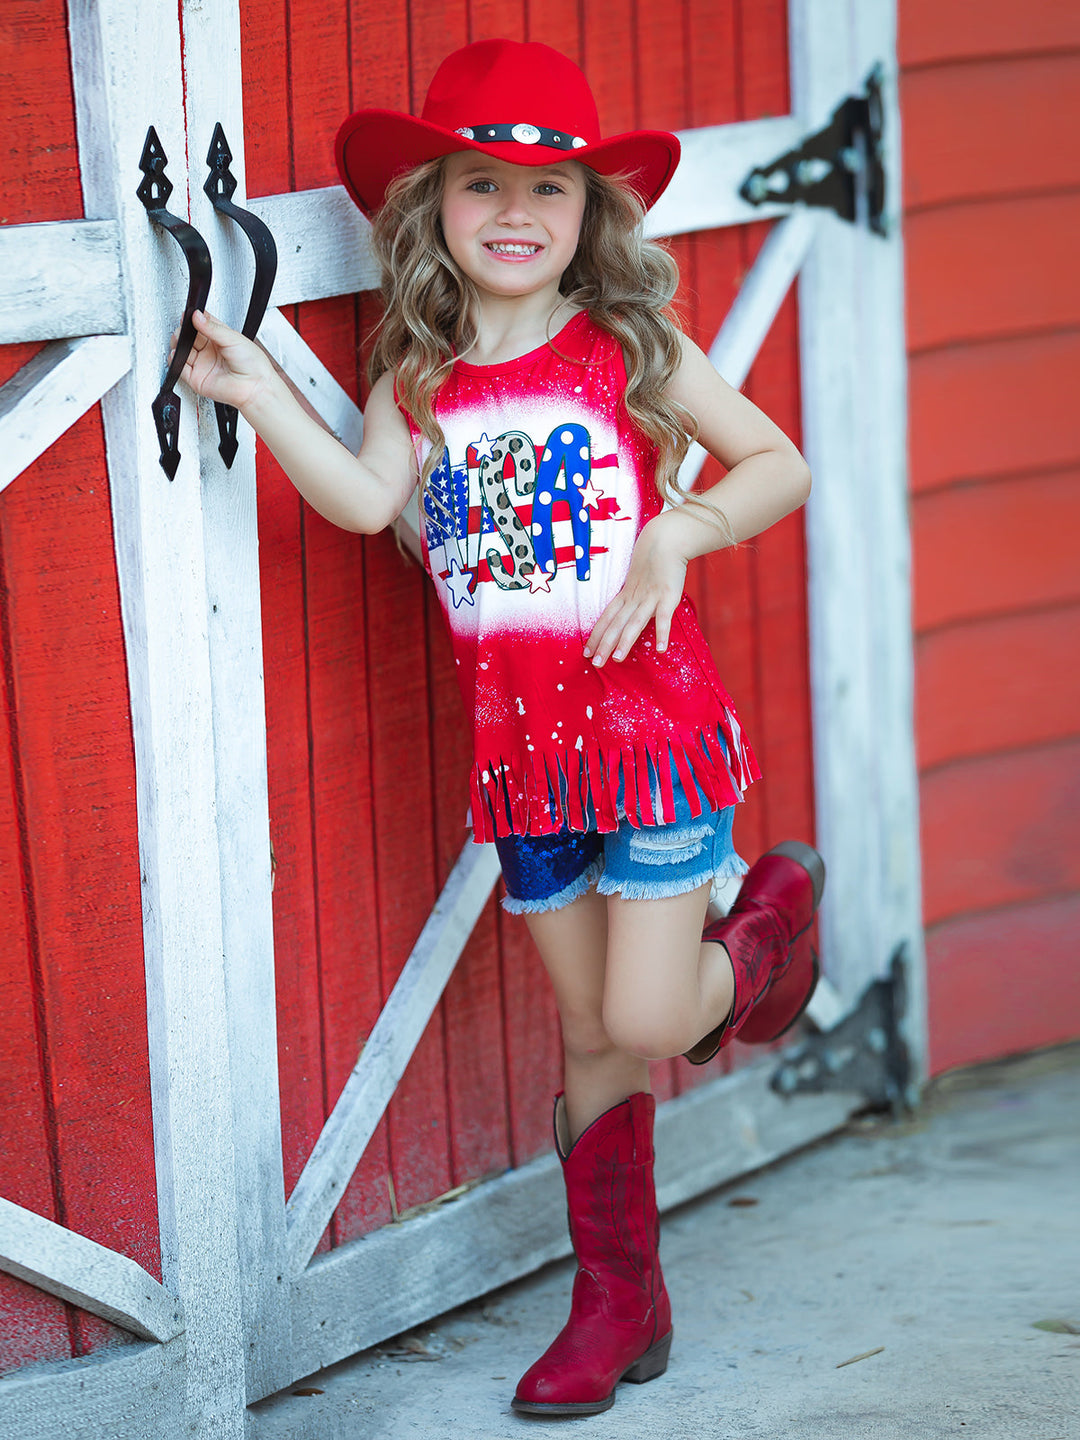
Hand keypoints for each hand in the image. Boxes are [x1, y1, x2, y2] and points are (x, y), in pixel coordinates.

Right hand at [171, 310, 274, 410]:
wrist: (254, 387)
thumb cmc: (253, 364)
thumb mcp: (232, 338)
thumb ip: (213, 327)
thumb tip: (197, 316)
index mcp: (221, 339)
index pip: (202, 325)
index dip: (194, 319)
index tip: (189, 315)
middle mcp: (211, 352)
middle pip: (190, 337)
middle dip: (184, 331)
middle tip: (186, 329)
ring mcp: (203, 365)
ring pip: (183, 351)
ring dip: (178, 343)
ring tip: (180, 340)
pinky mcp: (197, 379)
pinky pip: (181, 369)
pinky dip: (176, 360)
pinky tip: (178, 354)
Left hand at [584, 514, 688, 665]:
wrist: (666, 538)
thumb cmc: (652, 558)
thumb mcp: (637, 579)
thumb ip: (634, 595)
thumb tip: (628, 611)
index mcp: (625, 595)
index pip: (606, 618)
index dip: (596, 635)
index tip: (586, 652)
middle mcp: (634, 598)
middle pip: (616, 624)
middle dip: (605, 644)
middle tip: (596, 664)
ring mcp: (651, 598)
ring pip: (635, 622)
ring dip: (625, 641)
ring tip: (617, 659)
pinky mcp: (669, 596)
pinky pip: (665, 618)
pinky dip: (662, 633)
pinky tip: (660, 649)